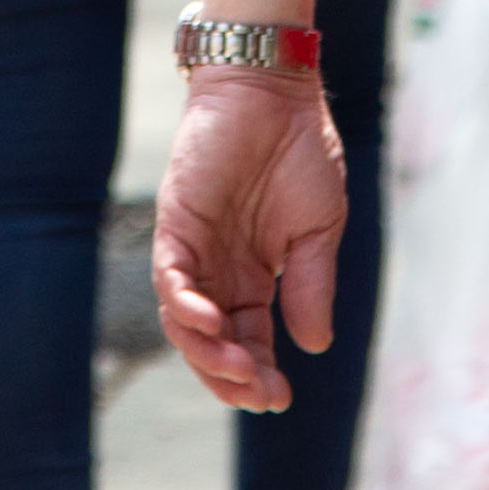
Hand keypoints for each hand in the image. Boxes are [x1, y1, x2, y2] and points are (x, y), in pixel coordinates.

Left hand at [150, 67, 344, 411]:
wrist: (276, 91)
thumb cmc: (301, 151)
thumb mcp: (319, 230)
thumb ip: (312, 286)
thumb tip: (315, 347)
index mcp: (252, 277)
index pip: (248, 340)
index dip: (259, 374)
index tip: (280, 398)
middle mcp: (218, 270)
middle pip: (212, 342)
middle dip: (231, 376)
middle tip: (258, 395)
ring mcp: (194, 248)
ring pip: (184, 320)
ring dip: (207, 351)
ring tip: (237, 369)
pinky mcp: (176, 222)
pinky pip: (169, 275)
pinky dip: (183, 305)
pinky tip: (210, 323)